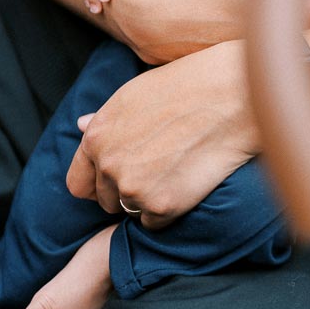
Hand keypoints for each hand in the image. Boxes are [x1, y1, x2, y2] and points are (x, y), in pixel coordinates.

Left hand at [65, 40, 254, 226]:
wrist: (231, 94)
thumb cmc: (186, 85)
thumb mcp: (134, 94)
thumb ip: (105, 119)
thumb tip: (79, 125)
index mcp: (95, 137)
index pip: (78, 183)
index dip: (97, 183)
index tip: (119, 177)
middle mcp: (108, 165)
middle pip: (105, 201)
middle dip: (126, 191)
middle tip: (158, 169)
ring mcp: (133, 187)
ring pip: (130, 212)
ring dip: (148, 200)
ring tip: (175, 171)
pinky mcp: (162, 205)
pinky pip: (156, 222)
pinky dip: (170, 210)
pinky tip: (187, 182)